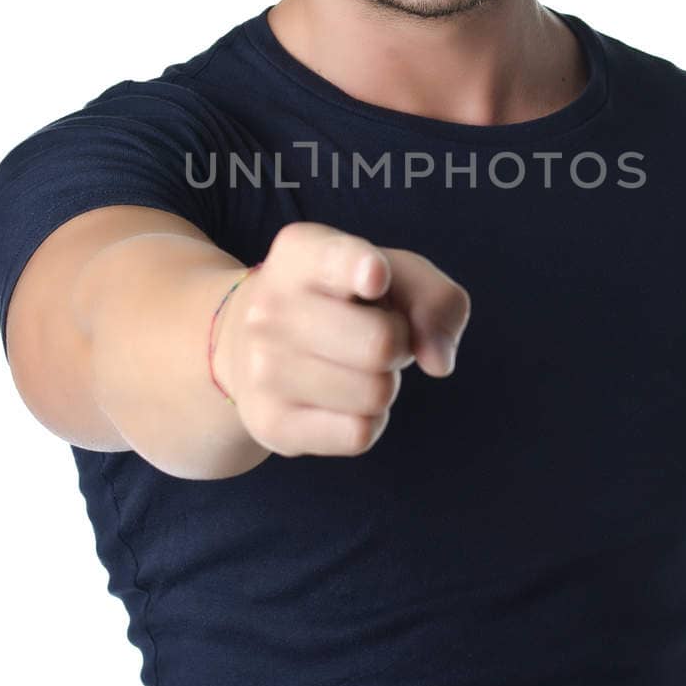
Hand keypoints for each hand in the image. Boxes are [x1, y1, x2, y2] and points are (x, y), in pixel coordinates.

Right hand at [216, 221, 470, 457]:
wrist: (247, 345)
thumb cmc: (340, 302)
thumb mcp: (392, 276)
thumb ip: (436, 299)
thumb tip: (439, 362)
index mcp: (300, 252)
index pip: (338, 260)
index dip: (363, 268)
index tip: (376, 277)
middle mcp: (270, 306)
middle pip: (382, 343)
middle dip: (399, 344)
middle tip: (374, 336)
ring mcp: (263, 368)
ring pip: (376, 394)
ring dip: (383, 384)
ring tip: (352, 365)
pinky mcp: (270, 423)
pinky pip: (360, 434)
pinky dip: (369, 420)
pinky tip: (341, 400)